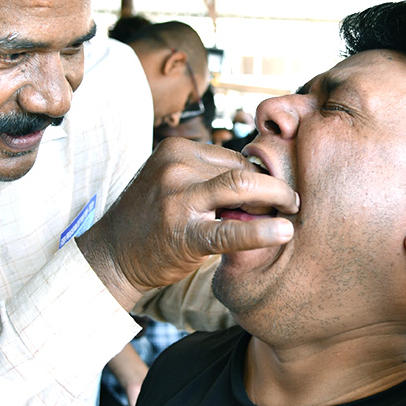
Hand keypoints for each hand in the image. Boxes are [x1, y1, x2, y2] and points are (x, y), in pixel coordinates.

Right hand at [79, 138, 297, 309]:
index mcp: (175, 150)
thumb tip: (261, 177)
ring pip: (241, 187)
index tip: (277, 190)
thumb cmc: (150, 220)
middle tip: (294, 200)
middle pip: (242, 167)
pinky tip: (283, 233)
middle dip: (274, 184)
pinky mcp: (183, 233)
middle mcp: (175, 167)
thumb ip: (207, 176)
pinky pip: (230, 230)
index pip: (234, 156)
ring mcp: (178, 199)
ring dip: (275, 199)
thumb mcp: (173, 183)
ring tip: (291, 213)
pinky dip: (261, 231)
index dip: (260, 174)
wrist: (111, 255)